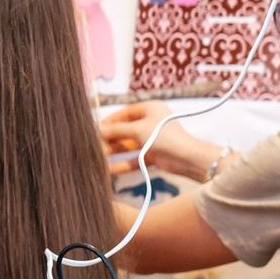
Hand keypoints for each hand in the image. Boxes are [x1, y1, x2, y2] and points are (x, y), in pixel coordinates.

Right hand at [99, 102, 222, 180]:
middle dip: (109, 138)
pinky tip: (108, 169)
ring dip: (113, 151)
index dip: (109, 121)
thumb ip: (115, 130)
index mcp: (149, 109)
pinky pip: (133, 158)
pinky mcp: (152, 154)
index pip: (124, 113)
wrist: (186, 158)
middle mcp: (150, 122)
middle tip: (93, 144)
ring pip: (127, 144)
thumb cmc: (164, 137)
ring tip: (97, 156)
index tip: (94, 129)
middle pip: (124, 129)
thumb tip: (97, 130)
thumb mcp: (136, 129)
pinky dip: (122, 163)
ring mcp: (151, 139)